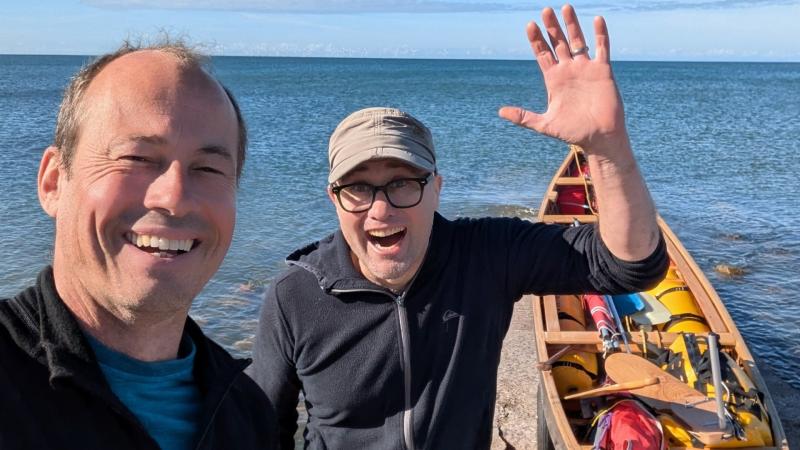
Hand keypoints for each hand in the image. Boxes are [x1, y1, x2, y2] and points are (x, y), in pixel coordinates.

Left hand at [499, 5, 626, 152]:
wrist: (600, 138)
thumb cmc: (573, 133)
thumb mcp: (545, 125)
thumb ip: (523, 117)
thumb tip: (500, 112)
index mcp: (553, 80)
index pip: (542, 54)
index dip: (536, 40)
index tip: (529, 26)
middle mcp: (568, 70)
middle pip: (557, 43)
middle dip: (551, 27)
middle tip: (545, 10)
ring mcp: (585, 69)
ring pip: (577, 41)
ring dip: (571, 25)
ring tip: (565, 7)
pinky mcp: (603, 71)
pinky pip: (602, 48)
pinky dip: (600, 34)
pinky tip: (596, 20)